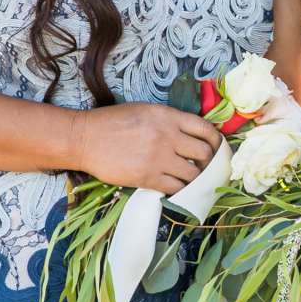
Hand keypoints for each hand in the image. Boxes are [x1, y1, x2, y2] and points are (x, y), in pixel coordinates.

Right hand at [71, 102, 225, 193]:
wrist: (85, 139)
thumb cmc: (112, 122)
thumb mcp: (145, 111)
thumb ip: (170, 121)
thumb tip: (192, 135)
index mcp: (168, 116)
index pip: (206, 129)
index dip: (216, 141)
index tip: (215, 148)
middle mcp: (167, 136)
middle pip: (205, 154)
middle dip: (208, 162)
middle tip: (203, 167)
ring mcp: (159, 158)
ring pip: (194, 175)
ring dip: (195, 179)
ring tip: (189, 179)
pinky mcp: (148, 178)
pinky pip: (176, 189)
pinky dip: (180, 190)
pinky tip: (176, 188)